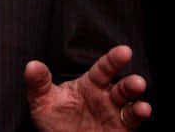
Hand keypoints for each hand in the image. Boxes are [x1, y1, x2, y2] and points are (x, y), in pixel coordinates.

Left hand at [24, 45, 150, 130]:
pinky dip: (139, 116)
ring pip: (130, 104)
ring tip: (142, 105)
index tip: (125, 51)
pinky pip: (132, 122)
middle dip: (131, 83)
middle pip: (122, 86)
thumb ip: (39, 83)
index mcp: (90, 85)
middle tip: (137, 82)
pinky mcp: (120, 130)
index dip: (114, 59)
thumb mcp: (43, 101)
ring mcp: (114, 114)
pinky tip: (142, 111)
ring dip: (137, 102)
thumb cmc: (54, 120)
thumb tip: (32, 65)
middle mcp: (106, 97)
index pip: (103, 68)